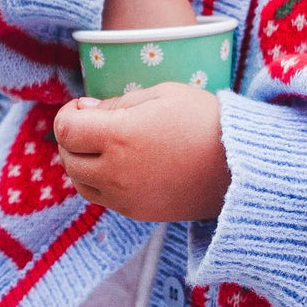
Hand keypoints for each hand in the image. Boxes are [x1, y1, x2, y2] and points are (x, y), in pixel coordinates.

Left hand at [53, 82, 228, 220]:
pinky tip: (120, 164)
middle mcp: (116, 172)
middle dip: (72, 136)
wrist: (241, 165)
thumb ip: (118, 103)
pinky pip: (101, 197)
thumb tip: (86, 110)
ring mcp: (125, 197)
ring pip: (79, 182)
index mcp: (120, 137)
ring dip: (81, 161)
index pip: (65, 129)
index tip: (84, 105)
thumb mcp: (162, 93)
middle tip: (92, 122)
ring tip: (103, 145)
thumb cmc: (205, 120)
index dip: (68, 113)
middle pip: (67, 157)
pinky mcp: (138, 212)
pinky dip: (98, 180)